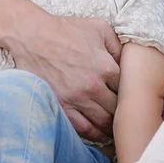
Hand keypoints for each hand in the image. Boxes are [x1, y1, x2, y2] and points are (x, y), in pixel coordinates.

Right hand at [7, 14, 121, 139]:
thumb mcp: (99, 28)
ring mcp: (76, 98)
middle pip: (117, 108)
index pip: (127, 88)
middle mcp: (93, 86)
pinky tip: (99, 134)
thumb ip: (118, 45)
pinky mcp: (61, 106)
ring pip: (103, 122)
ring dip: (111, 127)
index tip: (130, 95)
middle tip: (127, 114)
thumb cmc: (66, 30)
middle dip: (123, 111)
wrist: (32, 36)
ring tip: (116, 128)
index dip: (130, 92)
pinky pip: (82, 128)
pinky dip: (93, 134)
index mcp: (106, 67)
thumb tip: (129, 60)